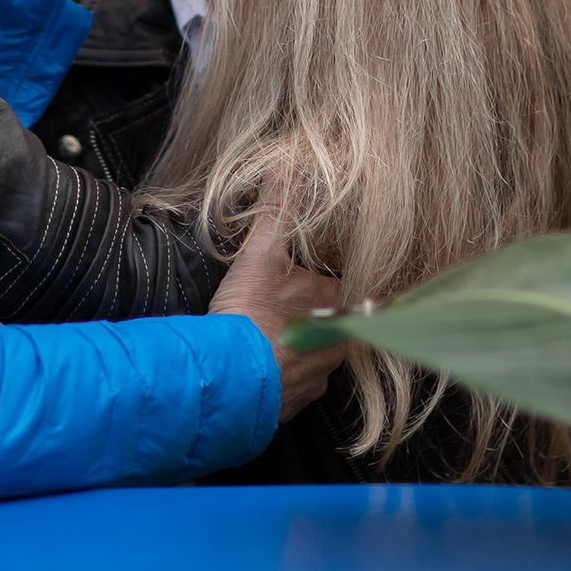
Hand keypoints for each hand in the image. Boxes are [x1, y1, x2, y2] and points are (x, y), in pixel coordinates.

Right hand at [210, 199, 344, 424]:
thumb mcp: (261, 251)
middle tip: (281, 307)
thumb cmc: (249, 313)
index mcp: (337, 307)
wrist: (226, 376)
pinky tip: (256, 364)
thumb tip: (287, 165)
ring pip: (312, 357)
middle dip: (308, 317)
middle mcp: (335, 347)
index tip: (306, 280)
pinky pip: (290, 386)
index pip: (343, 289)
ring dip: (292, 348)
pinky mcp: (293, 405)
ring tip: (265, 336)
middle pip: (329, 325)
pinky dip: (276, 376)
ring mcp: (315, 379)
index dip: (323, 283)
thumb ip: (277, 208)